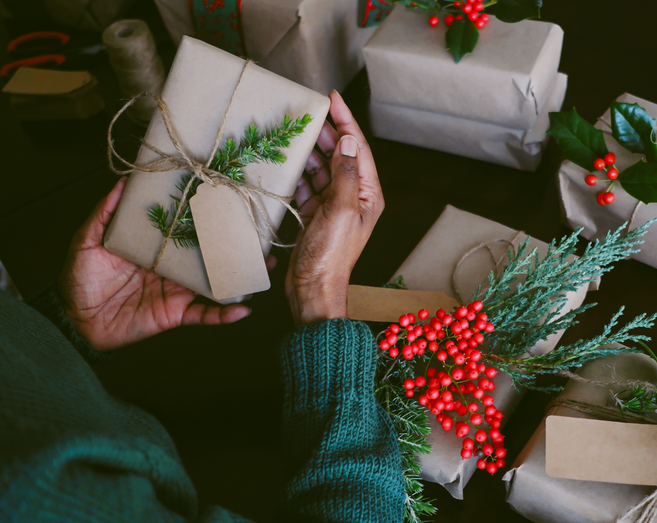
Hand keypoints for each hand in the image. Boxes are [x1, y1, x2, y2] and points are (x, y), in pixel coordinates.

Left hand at [59, 178, 268, 350]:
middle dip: (234, 243)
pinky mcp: (176, 314)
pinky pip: (204, 315)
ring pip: (214, 281)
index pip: (186, 227)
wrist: (74, 320)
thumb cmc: (79, 279)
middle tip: (258, 230)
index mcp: (155, 245)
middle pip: (208, 252)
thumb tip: (122, 183)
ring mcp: (176, 290)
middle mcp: (171, 265)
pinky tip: (243, 310)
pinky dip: (223, 315)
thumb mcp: (87, 240)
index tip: (227, 199)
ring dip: (239, 276)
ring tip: (263, 265)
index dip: (206, 215)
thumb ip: (104, 213)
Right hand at [286, 91, 384, 324]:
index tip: (333, 98)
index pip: (358, 149)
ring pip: (322, 168)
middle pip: (341, 154)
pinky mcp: (314, 215)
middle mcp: (353, 197)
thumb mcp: (340, 211)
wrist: (312, 290)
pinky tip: (288, 160)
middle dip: (327, 131)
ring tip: (297, 130)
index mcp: (368, 195)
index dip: (346, 121)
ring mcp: (332, 206)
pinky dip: (298, 172)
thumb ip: (344, 174)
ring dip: (311, 150)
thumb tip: (349, 141)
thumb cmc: (331, 256)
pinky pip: (307, 185)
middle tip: (309, 110)